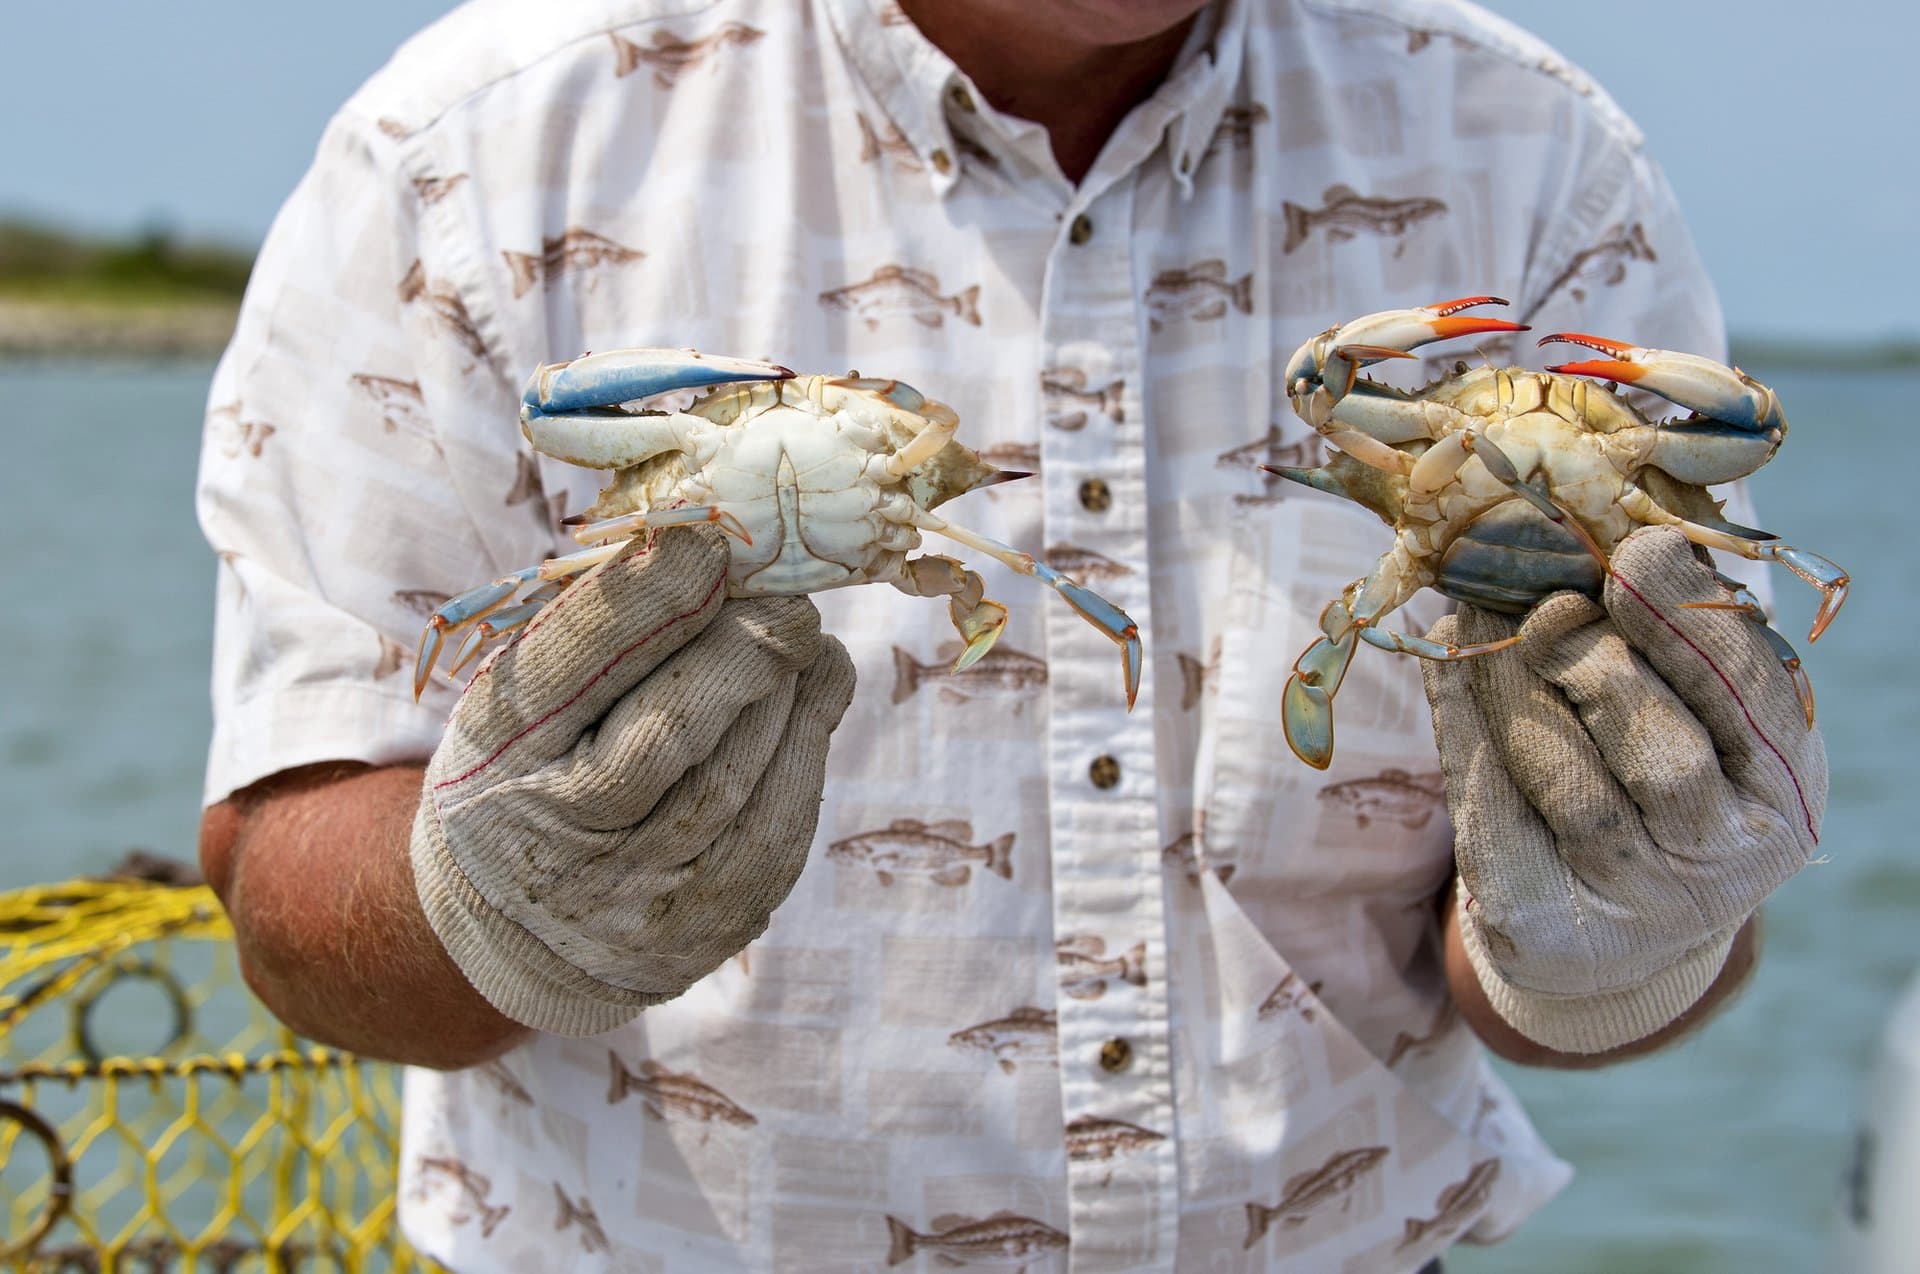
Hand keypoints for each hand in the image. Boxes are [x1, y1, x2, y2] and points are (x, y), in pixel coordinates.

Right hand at [409, 524, 855, 1035]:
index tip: (712, 543)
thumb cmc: (534, 763)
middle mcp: (560, 834)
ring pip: (740, 774)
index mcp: (497, 752)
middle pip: (671, 731)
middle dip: (744, 649)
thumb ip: (598, 624)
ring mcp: (639, 892)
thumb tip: (704, 542)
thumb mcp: (524, 690)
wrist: (528, 925)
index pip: (575, 671)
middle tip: (789, 594)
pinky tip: (813, 689)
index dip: (651, 603)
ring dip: (788, 689)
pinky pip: (782, 822)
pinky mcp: (712, 923)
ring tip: (800, 634)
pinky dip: (809, 741)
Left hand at [1422, 527, 1825, 1052]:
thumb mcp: (1703, 716)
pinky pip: (1488, 807)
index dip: (1688, 623)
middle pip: (1658, 753)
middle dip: (1596, 661)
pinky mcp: (1538, 922)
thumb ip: (1677, 646)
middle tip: (1548, 604)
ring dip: (1513, 681)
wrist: (1614, 927)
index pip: (1749, 701)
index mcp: (1784, 796)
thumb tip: (1612, 544)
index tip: (1636, 553)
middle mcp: (1720, 862)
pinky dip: (1463, 719)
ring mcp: (1630, 903)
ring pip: (1563, 779)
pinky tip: (1448, 660)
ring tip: (1483, 614)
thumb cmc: (1666, 783)